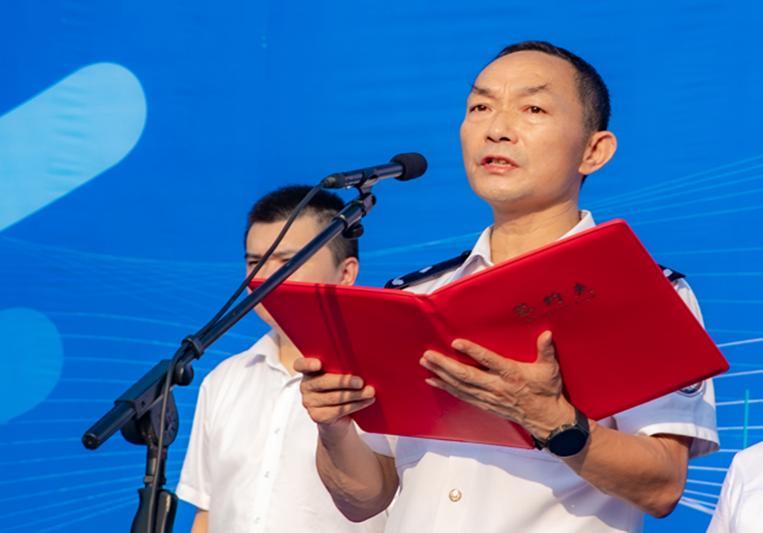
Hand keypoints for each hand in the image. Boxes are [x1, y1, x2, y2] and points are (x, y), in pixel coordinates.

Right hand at [294, 357, 375, 439]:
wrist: (338, 419)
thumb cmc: (341, 390)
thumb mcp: (340, 377)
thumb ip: (342, 369)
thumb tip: (361, 364)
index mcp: (309, 371)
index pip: (301, 364)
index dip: (308, 364)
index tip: (319, 364)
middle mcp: (306, 386)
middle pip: (323, 382)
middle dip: (344, 381)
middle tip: (361, 382)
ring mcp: (309, 402)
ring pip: (334, 397)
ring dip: (355, 395)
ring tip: (370, 392)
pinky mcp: (317, 416)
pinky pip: (338, 410)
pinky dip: (355, 405)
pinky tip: (366, 401)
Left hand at [419, 331, 574, 438]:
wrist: (546, 419)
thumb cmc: (546, 391)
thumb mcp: (550, 369)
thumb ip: (546, 350)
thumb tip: (547, 334)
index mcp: (511, 374)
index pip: (488, 361)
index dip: (472, 351)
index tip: (456, 342)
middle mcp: (497, 386)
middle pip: (466, 375)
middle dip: (445, 365)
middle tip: (428, 355)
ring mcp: (488, 397)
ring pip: (460, 385)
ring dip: (441, 374)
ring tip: (426, 363)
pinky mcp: (484, 404)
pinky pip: (461, 395)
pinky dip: (446, 388)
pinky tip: (433, 381)